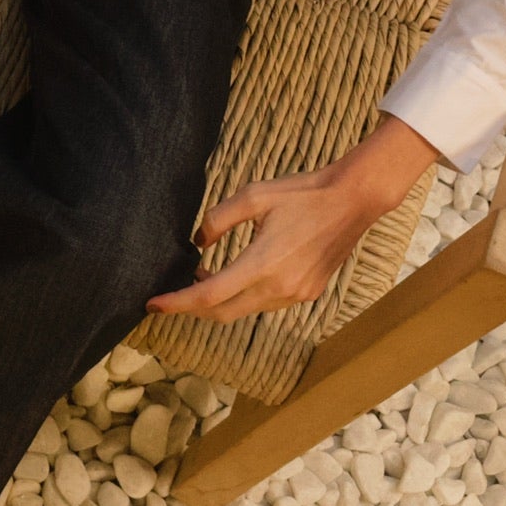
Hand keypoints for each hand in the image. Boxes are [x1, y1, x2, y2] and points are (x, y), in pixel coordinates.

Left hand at [145, 114, 444, 324]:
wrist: (352, 200)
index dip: (176, 303)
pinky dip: (243, 297)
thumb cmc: (302, 193)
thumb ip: (217, 221)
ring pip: (244, 310)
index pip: (208, 296)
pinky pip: (265, 304)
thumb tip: (198, 244)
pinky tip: (237, 276)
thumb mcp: (252, 196)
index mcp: (262, 263)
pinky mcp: (308, 293)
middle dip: (192, 308)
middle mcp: (279, 288)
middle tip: (171, 295)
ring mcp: (296, 294)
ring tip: (203, 277)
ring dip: (218, 302)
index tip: (152, 304)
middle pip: (222, 313)